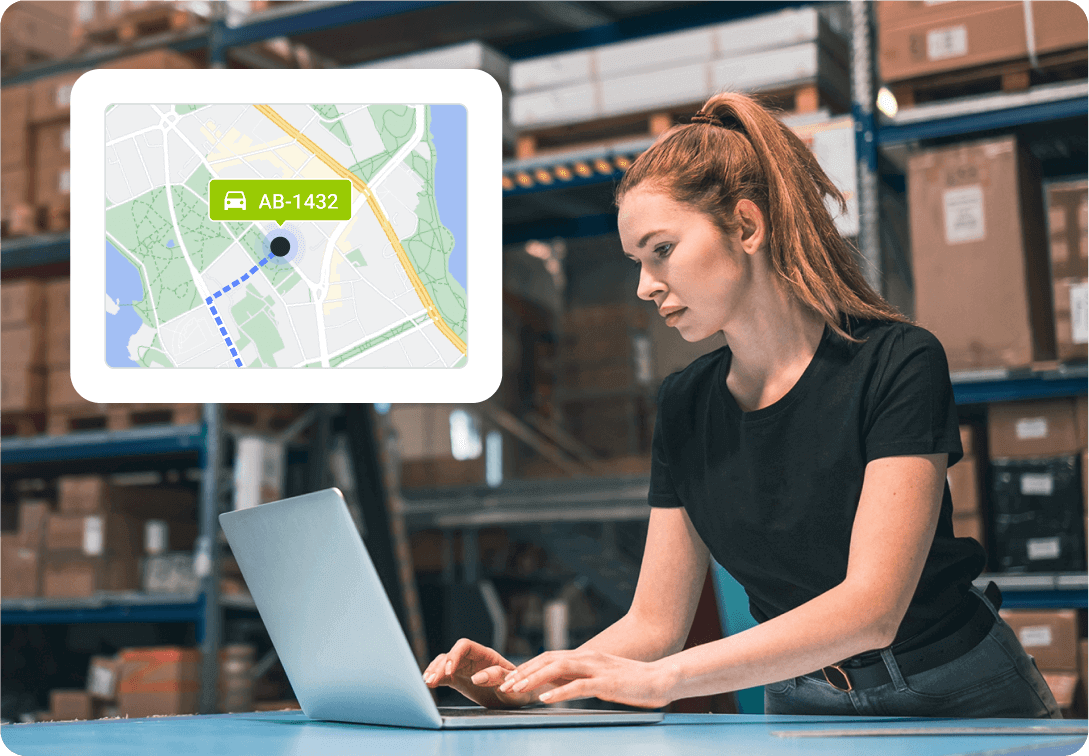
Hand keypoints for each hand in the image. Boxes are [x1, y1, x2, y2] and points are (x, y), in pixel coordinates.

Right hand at [422, 638, 541, 708]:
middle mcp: (473, 659)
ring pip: (445, 663)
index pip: (465, 646)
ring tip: (427, 682)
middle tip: (431, 680)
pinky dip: (435, 677)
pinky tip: (428, 682)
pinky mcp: (459, 679)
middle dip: (440, 666)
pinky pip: (444, 674)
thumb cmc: (518, 689)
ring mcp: (465, 668)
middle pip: (451, 654)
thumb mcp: (512, 684)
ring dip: (435, 671)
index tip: (450, 670)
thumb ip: (497, 677)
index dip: (455, 655)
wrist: (517, 698)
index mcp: (486, 655)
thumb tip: (476, 677)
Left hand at [497, 649, 674, 708]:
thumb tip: (557, 686)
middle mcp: (587, 658)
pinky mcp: (607, 683)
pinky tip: (545, 699)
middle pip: (548, 660)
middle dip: (524, 672)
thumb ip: (579, 678)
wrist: (661, 678)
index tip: (509, 679)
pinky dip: (559, 692)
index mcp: (585, 657)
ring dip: (534, 679)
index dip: (528, 667)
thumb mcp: (600, 678)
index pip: (549, 658)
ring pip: (558, 669)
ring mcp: (596, 669)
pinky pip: (578, 686)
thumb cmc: (632, 682)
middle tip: (504, 685)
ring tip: (517, 690)